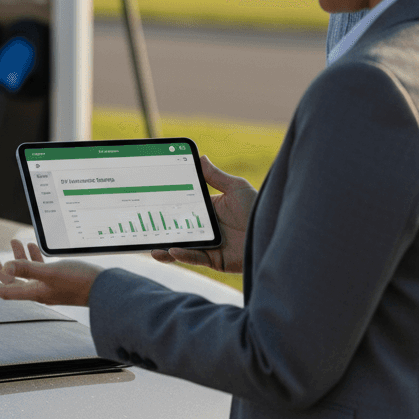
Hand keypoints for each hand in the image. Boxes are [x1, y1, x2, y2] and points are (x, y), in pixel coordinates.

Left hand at [0, 238, 100, 305]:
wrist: (105, 289)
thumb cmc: (80, 281)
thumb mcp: (51, 272)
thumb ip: (28, 268)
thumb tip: (6, 266)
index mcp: (35, 292)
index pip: (6, 291)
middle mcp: (40, 291)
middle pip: (13, 281)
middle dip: (0, 269)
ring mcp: (50, 286)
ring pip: (28, 272)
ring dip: (18, 259)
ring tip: (13, 243)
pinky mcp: (60, 279)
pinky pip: (41, 269)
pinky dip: (35, 258)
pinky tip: (33, 246)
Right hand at [151, 156, 256, 272]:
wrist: (275, 230)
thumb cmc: (258, 207)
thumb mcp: (235, 187)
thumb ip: (215, 176)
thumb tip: (201, 157)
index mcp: (208, 211)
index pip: (182, 208)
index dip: (167, 207)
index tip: (150, 203)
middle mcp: (206, 229)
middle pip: (179, 229)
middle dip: (161, 230)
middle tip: (143, 227)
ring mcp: (209, 245)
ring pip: (182, 247)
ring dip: (166, 247)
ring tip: (152, 246)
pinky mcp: (215, 260)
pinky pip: (196, 258)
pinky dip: (184, 255)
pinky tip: (173, 250)